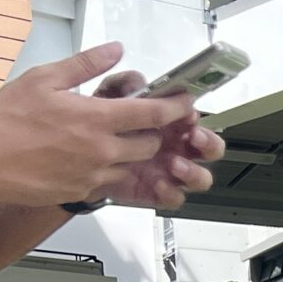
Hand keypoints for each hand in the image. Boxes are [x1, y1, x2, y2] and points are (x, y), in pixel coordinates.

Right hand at [0, 44, 199, 209]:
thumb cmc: (8, 120)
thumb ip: (85, 64)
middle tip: (135, 117)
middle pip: (149, 144)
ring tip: (106, 136)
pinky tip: (85, 155)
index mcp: (97, 119)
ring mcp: (95, 175)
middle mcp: (103, 151)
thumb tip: (115, 50)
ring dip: (129, 151)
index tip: (184, 102)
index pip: (153, 115)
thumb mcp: (45, 78)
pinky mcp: (83, 191)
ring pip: (131, 164)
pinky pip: (109, 180)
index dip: (175, 108)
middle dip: (149, 131)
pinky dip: (107, 167)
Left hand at [85, 67, 225, 212]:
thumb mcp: (106, 93)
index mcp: (169, 121)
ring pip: (200, 178)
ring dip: (194, 172)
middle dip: (208, 144)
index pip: (193, 118)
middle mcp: (174, 146)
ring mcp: (167, 171)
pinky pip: (174, 199)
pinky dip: (171, 193)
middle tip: (194, 138)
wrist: (73, 151)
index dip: (194, 116)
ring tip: (176, 165)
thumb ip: (123, 83)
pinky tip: (159, 184)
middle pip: (209, 149)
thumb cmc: (95, 121)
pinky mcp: (154, 192)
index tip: (187, 113)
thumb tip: (139, 82)